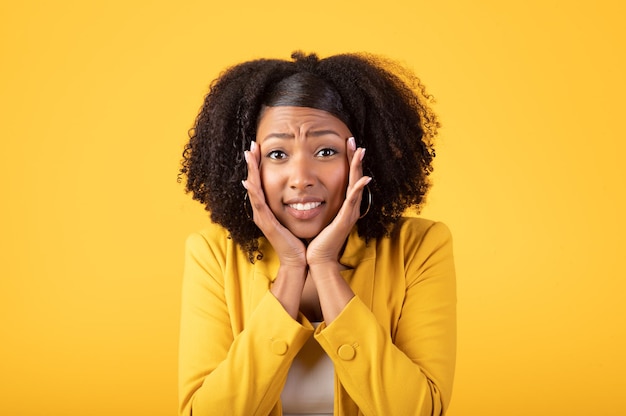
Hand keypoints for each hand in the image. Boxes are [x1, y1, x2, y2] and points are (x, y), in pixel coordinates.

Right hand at [242, 141, 306, 268]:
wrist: (298, 261)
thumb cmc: (297, 241)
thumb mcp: (293, 218)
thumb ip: (293, 206)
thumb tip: (300, 194)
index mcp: (268, 209)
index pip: (261, 183)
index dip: (258, 166)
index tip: (259, 149)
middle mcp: (262, 212)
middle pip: (253, 183)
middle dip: (252, 164)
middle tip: (251, 146)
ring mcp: (262, 218)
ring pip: (253, 190)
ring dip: (250, 172)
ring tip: (249, 156)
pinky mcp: (267, 225)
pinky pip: (259, 205)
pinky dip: (254, 193)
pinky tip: (249, 182)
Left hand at [306, 137, 371, 267]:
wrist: (319, 260)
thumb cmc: (318, 241)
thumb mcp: (321, 218)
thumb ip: (320, 206)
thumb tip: (312, 195)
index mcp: (344, 206)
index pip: (349, 178)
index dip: (349, 162)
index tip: (347, 145)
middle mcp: (350, 208)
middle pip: (356, 178)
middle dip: (355, 158)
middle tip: (354, 140)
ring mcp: (349, 214)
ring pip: (356, 185)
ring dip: (358, 167)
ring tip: (360, 150)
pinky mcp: (344, 221)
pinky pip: (352, 202)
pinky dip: (358, 190)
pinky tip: (363, 179)